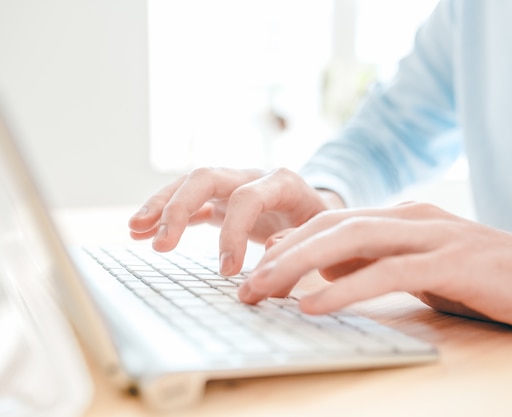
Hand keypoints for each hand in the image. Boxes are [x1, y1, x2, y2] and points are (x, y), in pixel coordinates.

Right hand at [128, 167, 344, 274]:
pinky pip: (189, 202)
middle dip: (179, 208)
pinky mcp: (221, 199)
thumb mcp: (320, 232)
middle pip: (206, 177)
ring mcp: (232, 184)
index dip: (233, 232)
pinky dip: (166, 215)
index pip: (247, 197)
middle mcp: (251, 175)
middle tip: (161, 245)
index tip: (226, 271)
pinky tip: (142, 231)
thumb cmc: (320, 223)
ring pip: (189, 184)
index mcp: (282, 182)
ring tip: (135, 229)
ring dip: (161, 205)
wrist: (319, 208)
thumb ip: (298, 238)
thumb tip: (270, 249)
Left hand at [239, 203, 511, 331]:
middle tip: (245, 286)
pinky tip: (315, 303)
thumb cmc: (479, 278)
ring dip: (301, 265)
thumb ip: (374, 265)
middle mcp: (409, 217)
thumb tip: (325, 277)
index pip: (332, 224)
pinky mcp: (452, 261)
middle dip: (283, 254)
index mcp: (398, 218)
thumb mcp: (417, 269)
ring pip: (352, 240)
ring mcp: (431, 235)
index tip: (255, 272)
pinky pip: (389, 271)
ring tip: (264, 291)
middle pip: (332, 226)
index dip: (289, 246)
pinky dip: (348, 287)